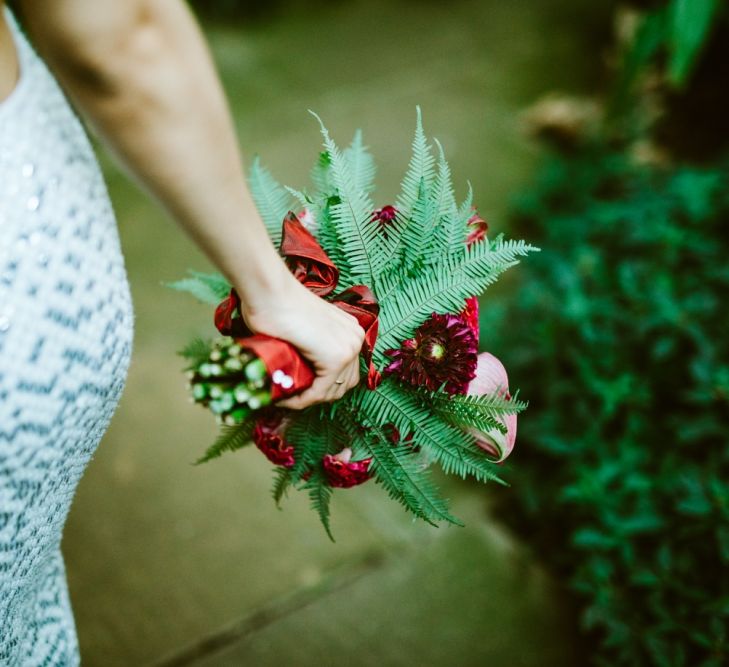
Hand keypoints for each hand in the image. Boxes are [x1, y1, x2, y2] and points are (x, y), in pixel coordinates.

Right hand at [239, 275, 364, 409]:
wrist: (270, 292)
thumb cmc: (276, 305)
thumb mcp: (303, 329)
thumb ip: (310, 347)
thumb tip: (299, 371)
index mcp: (350, 330)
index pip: (344, 371)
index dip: (321, 386)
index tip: (297, 390)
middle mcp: (355, 338)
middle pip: (343, 383)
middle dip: (318, 394)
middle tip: (292, 396)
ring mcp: (349, 348)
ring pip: (333, 391)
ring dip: (308, 399)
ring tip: (285, 397)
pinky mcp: (336, 359)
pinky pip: (319, 392)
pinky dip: (301, 401)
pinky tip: (284, 399)